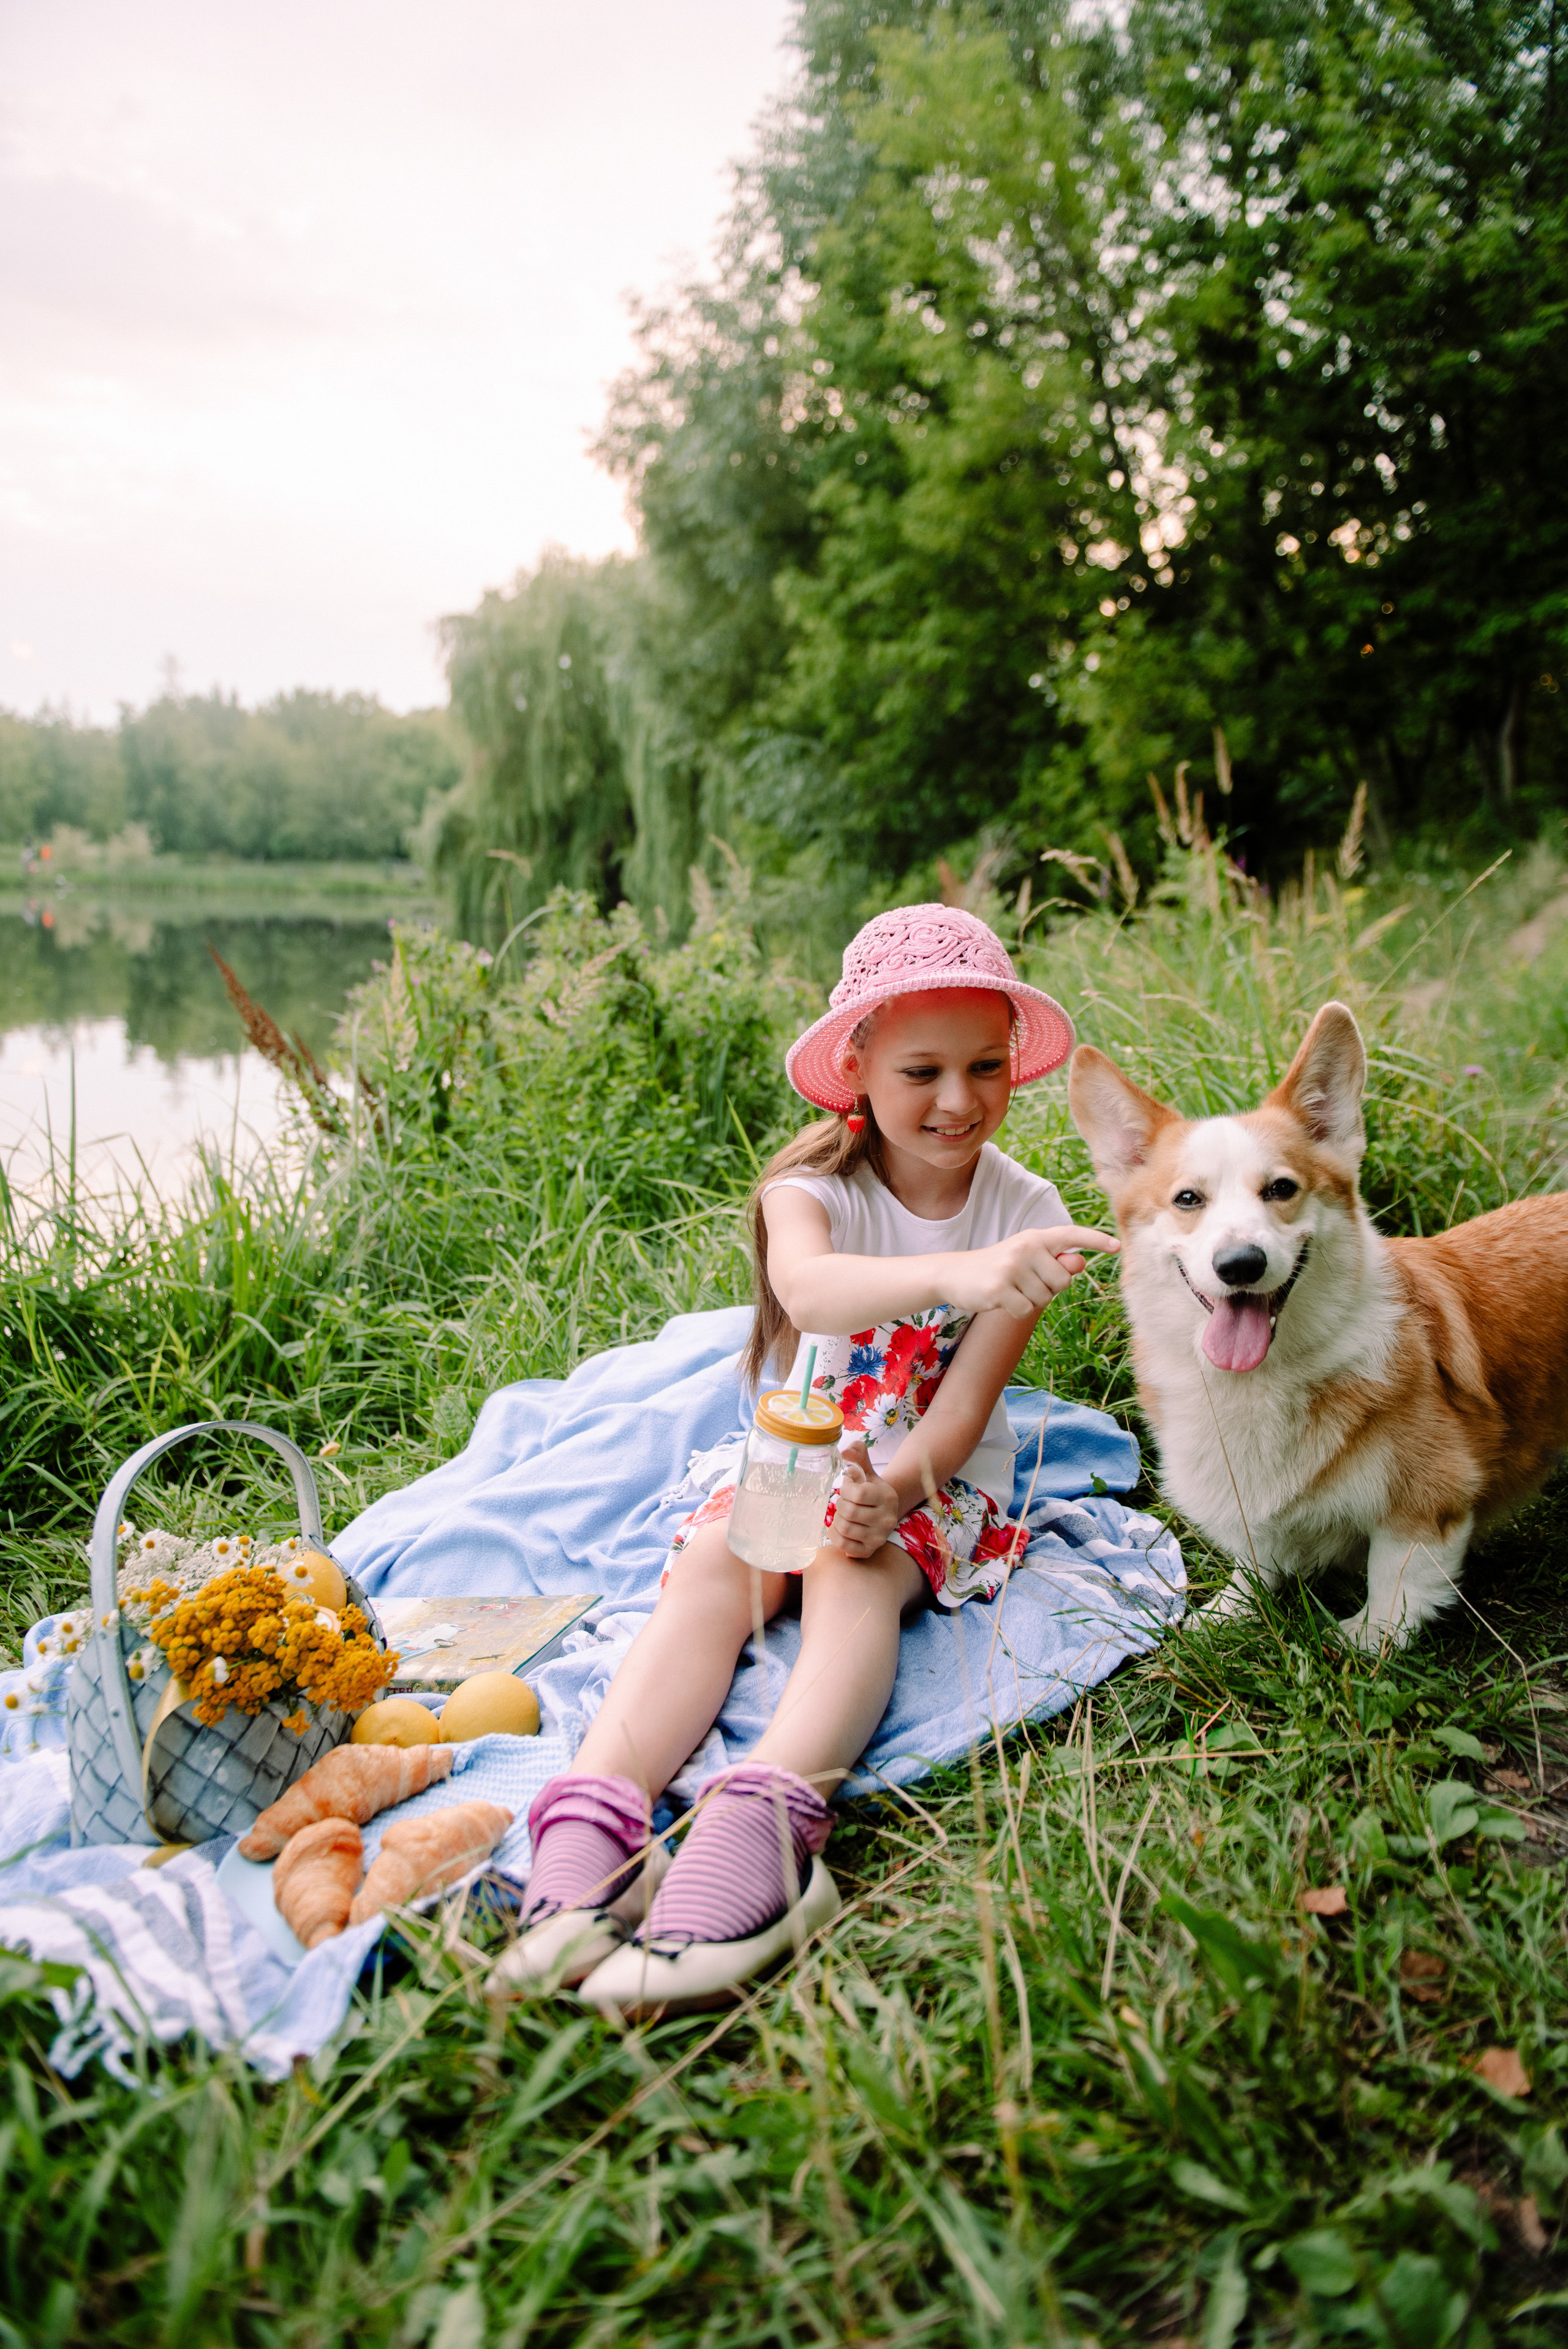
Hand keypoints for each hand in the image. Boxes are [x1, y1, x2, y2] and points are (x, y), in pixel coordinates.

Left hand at [829, 1438, 902, 1559]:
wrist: (883, 1514)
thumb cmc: (870, 1490)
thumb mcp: (867, 1470)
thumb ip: (858, 1454)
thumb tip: (844, 1451)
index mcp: (887, 1497)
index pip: (857, 1494)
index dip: (845, 1490)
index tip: (848, 1489)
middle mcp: (887, 1519)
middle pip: (848, 1512)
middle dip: (840, 1504)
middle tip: (844, 1503)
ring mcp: (879, 1537)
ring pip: (844, 1528)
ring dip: (837, 1520)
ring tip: (843, 1515)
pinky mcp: (869, 1551)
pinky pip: (843, 1545)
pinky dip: (835, 1535)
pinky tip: (840, 1528)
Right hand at [943, 1225, 1119, 1320]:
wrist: (954, 1275)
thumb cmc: (1000, 1269)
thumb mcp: (1028, 1261)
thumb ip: (1055, 1262)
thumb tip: (1082, 1263)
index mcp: (1035, 1237)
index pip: (1070, 1235)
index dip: (1095, 1240)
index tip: (1116, 1246)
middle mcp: (1025, 1247)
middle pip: (1063, 1280)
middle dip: (1049, 1289)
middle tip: (1024, 1283)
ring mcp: (1012, 1267)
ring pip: (1045, 1298)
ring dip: (1030, 1301)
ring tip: (1011, 1289)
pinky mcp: (999, 1287)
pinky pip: (1026, 1310)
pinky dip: (1017, 1311)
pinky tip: (1001, 1300)